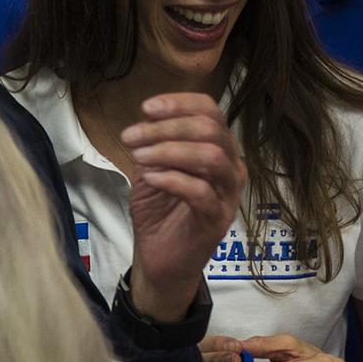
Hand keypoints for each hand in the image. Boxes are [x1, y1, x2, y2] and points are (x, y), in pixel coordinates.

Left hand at [122, 93, 245, 321]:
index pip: (210, 111)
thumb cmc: (159, 211)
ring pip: (212, 157)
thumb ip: (154, 143)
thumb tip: (148, 117)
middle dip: (167, 127)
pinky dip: (172, 179)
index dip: (179, 104)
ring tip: (139, 156)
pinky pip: (201, 192)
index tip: (146, 108)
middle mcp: (230, 167)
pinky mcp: (217, 221)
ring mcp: (228, 195)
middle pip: (211, 130)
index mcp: (218, 149)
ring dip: (170, 150)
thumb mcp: (151, 167)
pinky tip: (149, 178)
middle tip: (132, 136)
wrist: (159, 257)